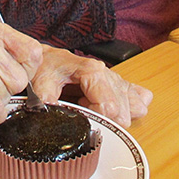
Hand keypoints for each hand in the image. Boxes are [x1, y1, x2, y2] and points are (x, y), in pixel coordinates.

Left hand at [32, 46, 152, 127]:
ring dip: (115, 116)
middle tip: (84, 111)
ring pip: (132, 108)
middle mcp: (107, 73)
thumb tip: (52, 114)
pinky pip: (138, 97)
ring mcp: (115, 78)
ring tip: (92, 107)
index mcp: (91, 71)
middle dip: (105, 120)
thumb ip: (46, 97)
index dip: (96, 119)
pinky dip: (131, 108)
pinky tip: (114, 110)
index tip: (81, 116)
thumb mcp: (40, 82)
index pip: (109, 107)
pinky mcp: (119, 83)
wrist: (46, 58)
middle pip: (123, 111)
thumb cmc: (45, 68)